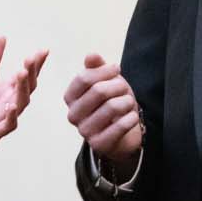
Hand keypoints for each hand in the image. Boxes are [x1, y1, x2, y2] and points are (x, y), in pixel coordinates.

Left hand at [0, 37, 46, 164]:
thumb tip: (1, 36)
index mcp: (9, 91)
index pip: (27, 75)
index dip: (36, 64)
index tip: (43, 50)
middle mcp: (12, 103)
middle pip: (28, 87)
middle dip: (31, 73)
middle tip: (30, 58)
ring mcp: (6, 117)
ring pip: (21, 103)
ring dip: (23, 89)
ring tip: (21, 73)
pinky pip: (8, 124)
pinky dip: (11, 115)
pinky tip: (10, 105)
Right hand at [63, 53, 142, 170]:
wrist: (122, 132)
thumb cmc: (112, 102)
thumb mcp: (105, 80)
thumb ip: (97, 67)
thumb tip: (91, 55)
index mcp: (70, 97)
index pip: (84, 78)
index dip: (104, 70)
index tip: (117, 68)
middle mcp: (73, 115)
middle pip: (98, 91)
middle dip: (118, 85)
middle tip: (125, 88)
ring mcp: (84, 131)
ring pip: (112, 107)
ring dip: (127, 101)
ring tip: (129, 103)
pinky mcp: (99, 145)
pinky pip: (120, 126)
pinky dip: (131, 117)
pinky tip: (131, 117)